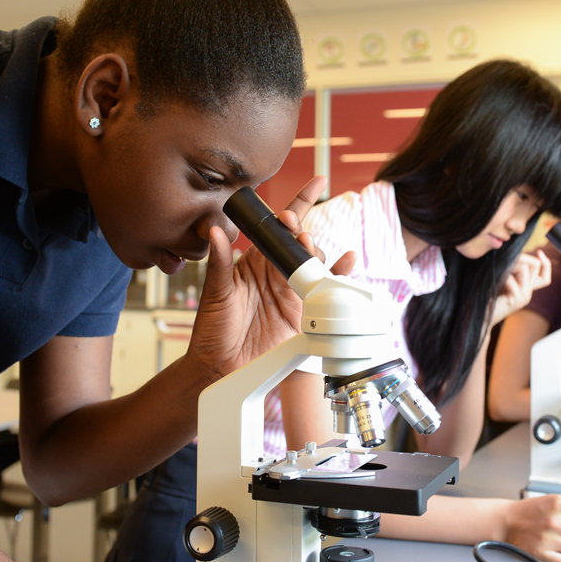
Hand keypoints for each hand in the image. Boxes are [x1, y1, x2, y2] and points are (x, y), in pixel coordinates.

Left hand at [186, 176, 354, 382]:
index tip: (307, 194)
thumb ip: (219, 262)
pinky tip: (347, 261)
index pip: (277, 228)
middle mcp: (276, 273)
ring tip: (312, 249)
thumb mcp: (215, 293)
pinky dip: (340, 274)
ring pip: (316, 263)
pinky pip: (327, 289)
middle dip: (303, 232)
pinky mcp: (305, 311)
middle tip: (298, 233)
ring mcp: (293, 291)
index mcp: (255, 261)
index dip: (295, 208)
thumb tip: (215, 231)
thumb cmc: (213, 330)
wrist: (222, 367)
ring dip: (319, 252)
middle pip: (300, 243)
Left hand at [490, 250, 550, 326]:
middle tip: (504, 262)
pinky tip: (493, 281)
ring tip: (497, 271)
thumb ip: (511, 271)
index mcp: (525, 290)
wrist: (480, 317)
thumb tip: (517, 254)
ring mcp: (524, 297)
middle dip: (521, 257)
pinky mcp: (516, 300)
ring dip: (510, 264)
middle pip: (535, 266)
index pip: (545, 277)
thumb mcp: (501, 280)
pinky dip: (502, 275)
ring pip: (525, 269)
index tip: (539, 252)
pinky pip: (511, 278)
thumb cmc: (486, 297)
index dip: (546, 263)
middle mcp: (527, 293)